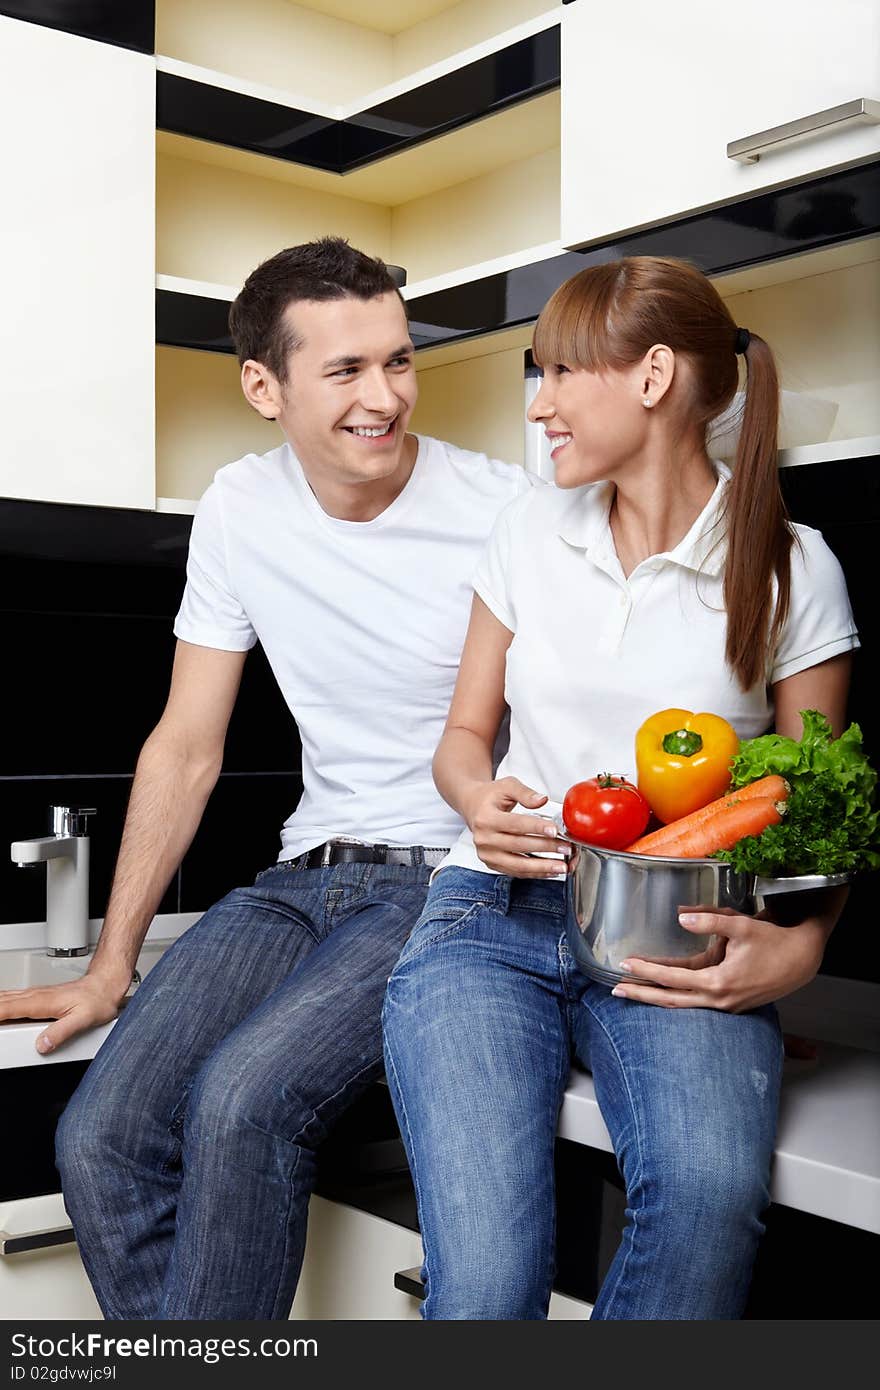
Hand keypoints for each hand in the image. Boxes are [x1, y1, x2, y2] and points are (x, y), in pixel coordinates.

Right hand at [0, 970, 129, 1053]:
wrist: (105, 986)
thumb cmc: (97, 1000)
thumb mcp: (84, 1020)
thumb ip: (61, 1032)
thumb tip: (42, 1045)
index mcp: (41, 1002)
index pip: (6, 1009)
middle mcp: (35, 996)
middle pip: (0, 1003)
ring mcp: (34, 996)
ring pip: (4, 999)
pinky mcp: (37, 998)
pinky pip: (11, 1000)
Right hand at [462, 777, 566, 877]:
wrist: (473, 807)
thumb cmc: (490, 797)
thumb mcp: (507, 786)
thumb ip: (525, 792)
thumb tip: (542, 800)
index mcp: (486, 818)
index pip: (515, 824)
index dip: (536, 828)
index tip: (554, 830)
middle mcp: (484, 838)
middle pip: (519, 845)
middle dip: (545, 848)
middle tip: (565, 848)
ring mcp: (487, 854)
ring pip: (517, 865)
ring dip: (542, 867)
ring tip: (561, 866)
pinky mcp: (492, 864)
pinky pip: (515, 872)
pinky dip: (534, 873)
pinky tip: (550, 870)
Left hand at [611, 910, 826, 1012]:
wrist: (802, 961)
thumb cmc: (773, 942)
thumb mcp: (741, 925)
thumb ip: (709, 920)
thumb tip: (682, 915)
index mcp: (718, 982)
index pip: (673, 979)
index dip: (647, 971)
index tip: (626, 964)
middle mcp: (718, 1000)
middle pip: (670, 1000)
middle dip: (642, 995)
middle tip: (616, 990)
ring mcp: (724, 1006)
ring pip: (682, 1005)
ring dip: (656, 998)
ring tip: (632, 993)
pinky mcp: (729, 1004)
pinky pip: (695, 1003)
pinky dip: (676, 998)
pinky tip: (663, 992)